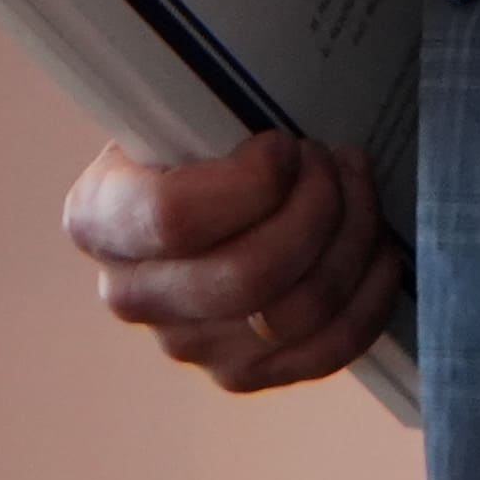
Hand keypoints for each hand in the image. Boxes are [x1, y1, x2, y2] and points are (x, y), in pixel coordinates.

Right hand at [64, 128, 408, 393]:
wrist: (207, 179)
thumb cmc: (203, 134)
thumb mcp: (185, 106)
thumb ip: (208, 108)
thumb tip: (280, 123)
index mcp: (99, 217)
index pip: (175, 219)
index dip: (253, 183)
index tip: (286, 144)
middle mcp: (130, 293)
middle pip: (246, 277)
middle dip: (317, 209)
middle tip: (338, 161)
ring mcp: (186, 344)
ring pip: (294, 315)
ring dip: (350, 243)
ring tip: (360, 191)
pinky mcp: (239, 374)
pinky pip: (322, 354)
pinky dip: (367, 300)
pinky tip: (381, 252)